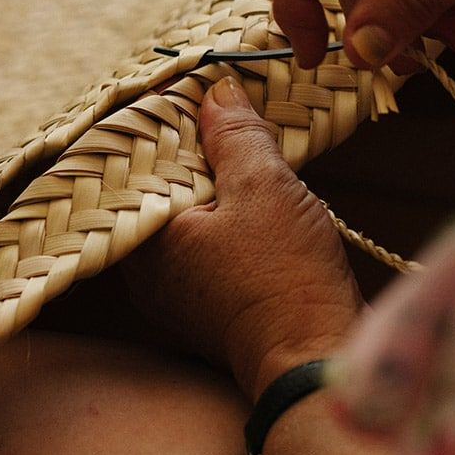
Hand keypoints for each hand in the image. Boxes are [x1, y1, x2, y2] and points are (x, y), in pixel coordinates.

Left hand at [121, 76, 361, 399]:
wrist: (317, 362)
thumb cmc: (285, 280)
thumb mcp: (264, 188)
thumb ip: (235, 136)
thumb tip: (218, 92)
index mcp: (143, 238)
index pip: (137, 161)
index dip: (168, 121)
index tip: (197, 92)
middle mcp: (147, 268)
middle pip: (163, 187)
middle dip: (197, 151)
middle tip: (228, 114)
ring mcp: (176, 292)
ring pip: (189, 215)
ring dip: (219, 183)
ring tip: (250, 149)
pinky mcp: (209, 305)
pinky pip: (210, 244)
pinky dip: (231, 217)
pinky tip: (261, 197)